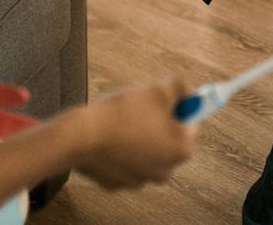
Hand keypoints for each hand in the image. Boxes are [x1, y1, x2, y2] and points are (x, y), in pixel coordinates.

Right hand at [68, 81, 196, 189]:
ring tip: (122, 120)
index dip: (179, 105)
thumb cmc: (124, 112)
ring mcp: (140, 181)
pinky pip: (124, 162)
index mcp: (181, 150)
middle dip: (158, 122)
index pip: (190, 123)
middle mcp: (165, 172)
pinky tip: (108, 137)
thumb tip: (182, 90)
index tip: (167, 96)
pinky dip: (119, 150)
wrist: (82, 137)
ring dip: (139, 136)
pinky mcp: (116, 184)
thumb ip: (177, 87)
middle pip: (168, 140)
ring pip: (145, 151)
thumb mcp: (158, 89)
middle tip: (142, 106)